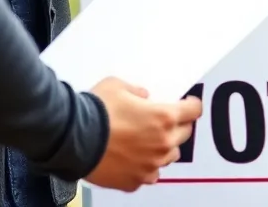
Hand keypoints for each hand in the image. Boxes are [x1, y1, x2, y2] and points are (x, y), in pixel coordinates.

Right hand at [86, 77, 202, 191]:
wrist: (73, 139)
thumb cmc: (94, 112)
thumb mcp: (117, 86)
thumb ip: (136, 91)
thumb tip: (142, 97)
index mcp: (164, 117)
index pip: (194, 111)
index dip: (191, 105)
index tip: (189, 104)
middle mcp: (162, 143)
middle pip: (184, 134)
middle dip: (177, 125)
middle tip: (163, 121)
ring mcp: (150, 164)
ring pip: (169, 156)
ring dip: (163, 147)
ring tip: (147, 141)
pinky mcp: (135, 180)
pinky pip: (150, 174)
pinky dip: (145, 167)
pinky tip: (134, 158)